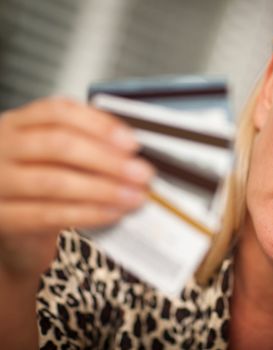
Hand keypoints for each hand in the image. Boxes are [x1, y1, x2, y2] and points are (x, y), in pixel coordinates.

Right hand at [0, 97, 154, 277]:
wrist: (14, 228)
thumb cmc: (42, 183)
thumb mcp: (58, 157)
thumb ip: (87, 145)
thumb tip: (132, 150)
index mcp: (18, 123)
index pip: (58, 111)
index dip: (99, 125)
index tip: (132, 142)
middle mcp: (2, 147)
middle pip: (58, 144)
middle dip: (108, 159)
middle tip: (141, 173)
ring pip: (55, 181)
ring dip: (104, 189)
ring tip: (134, 196)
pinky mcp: (1, 217)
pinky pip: (49, 214)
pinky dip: (88, 213)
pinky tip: (113, 213)